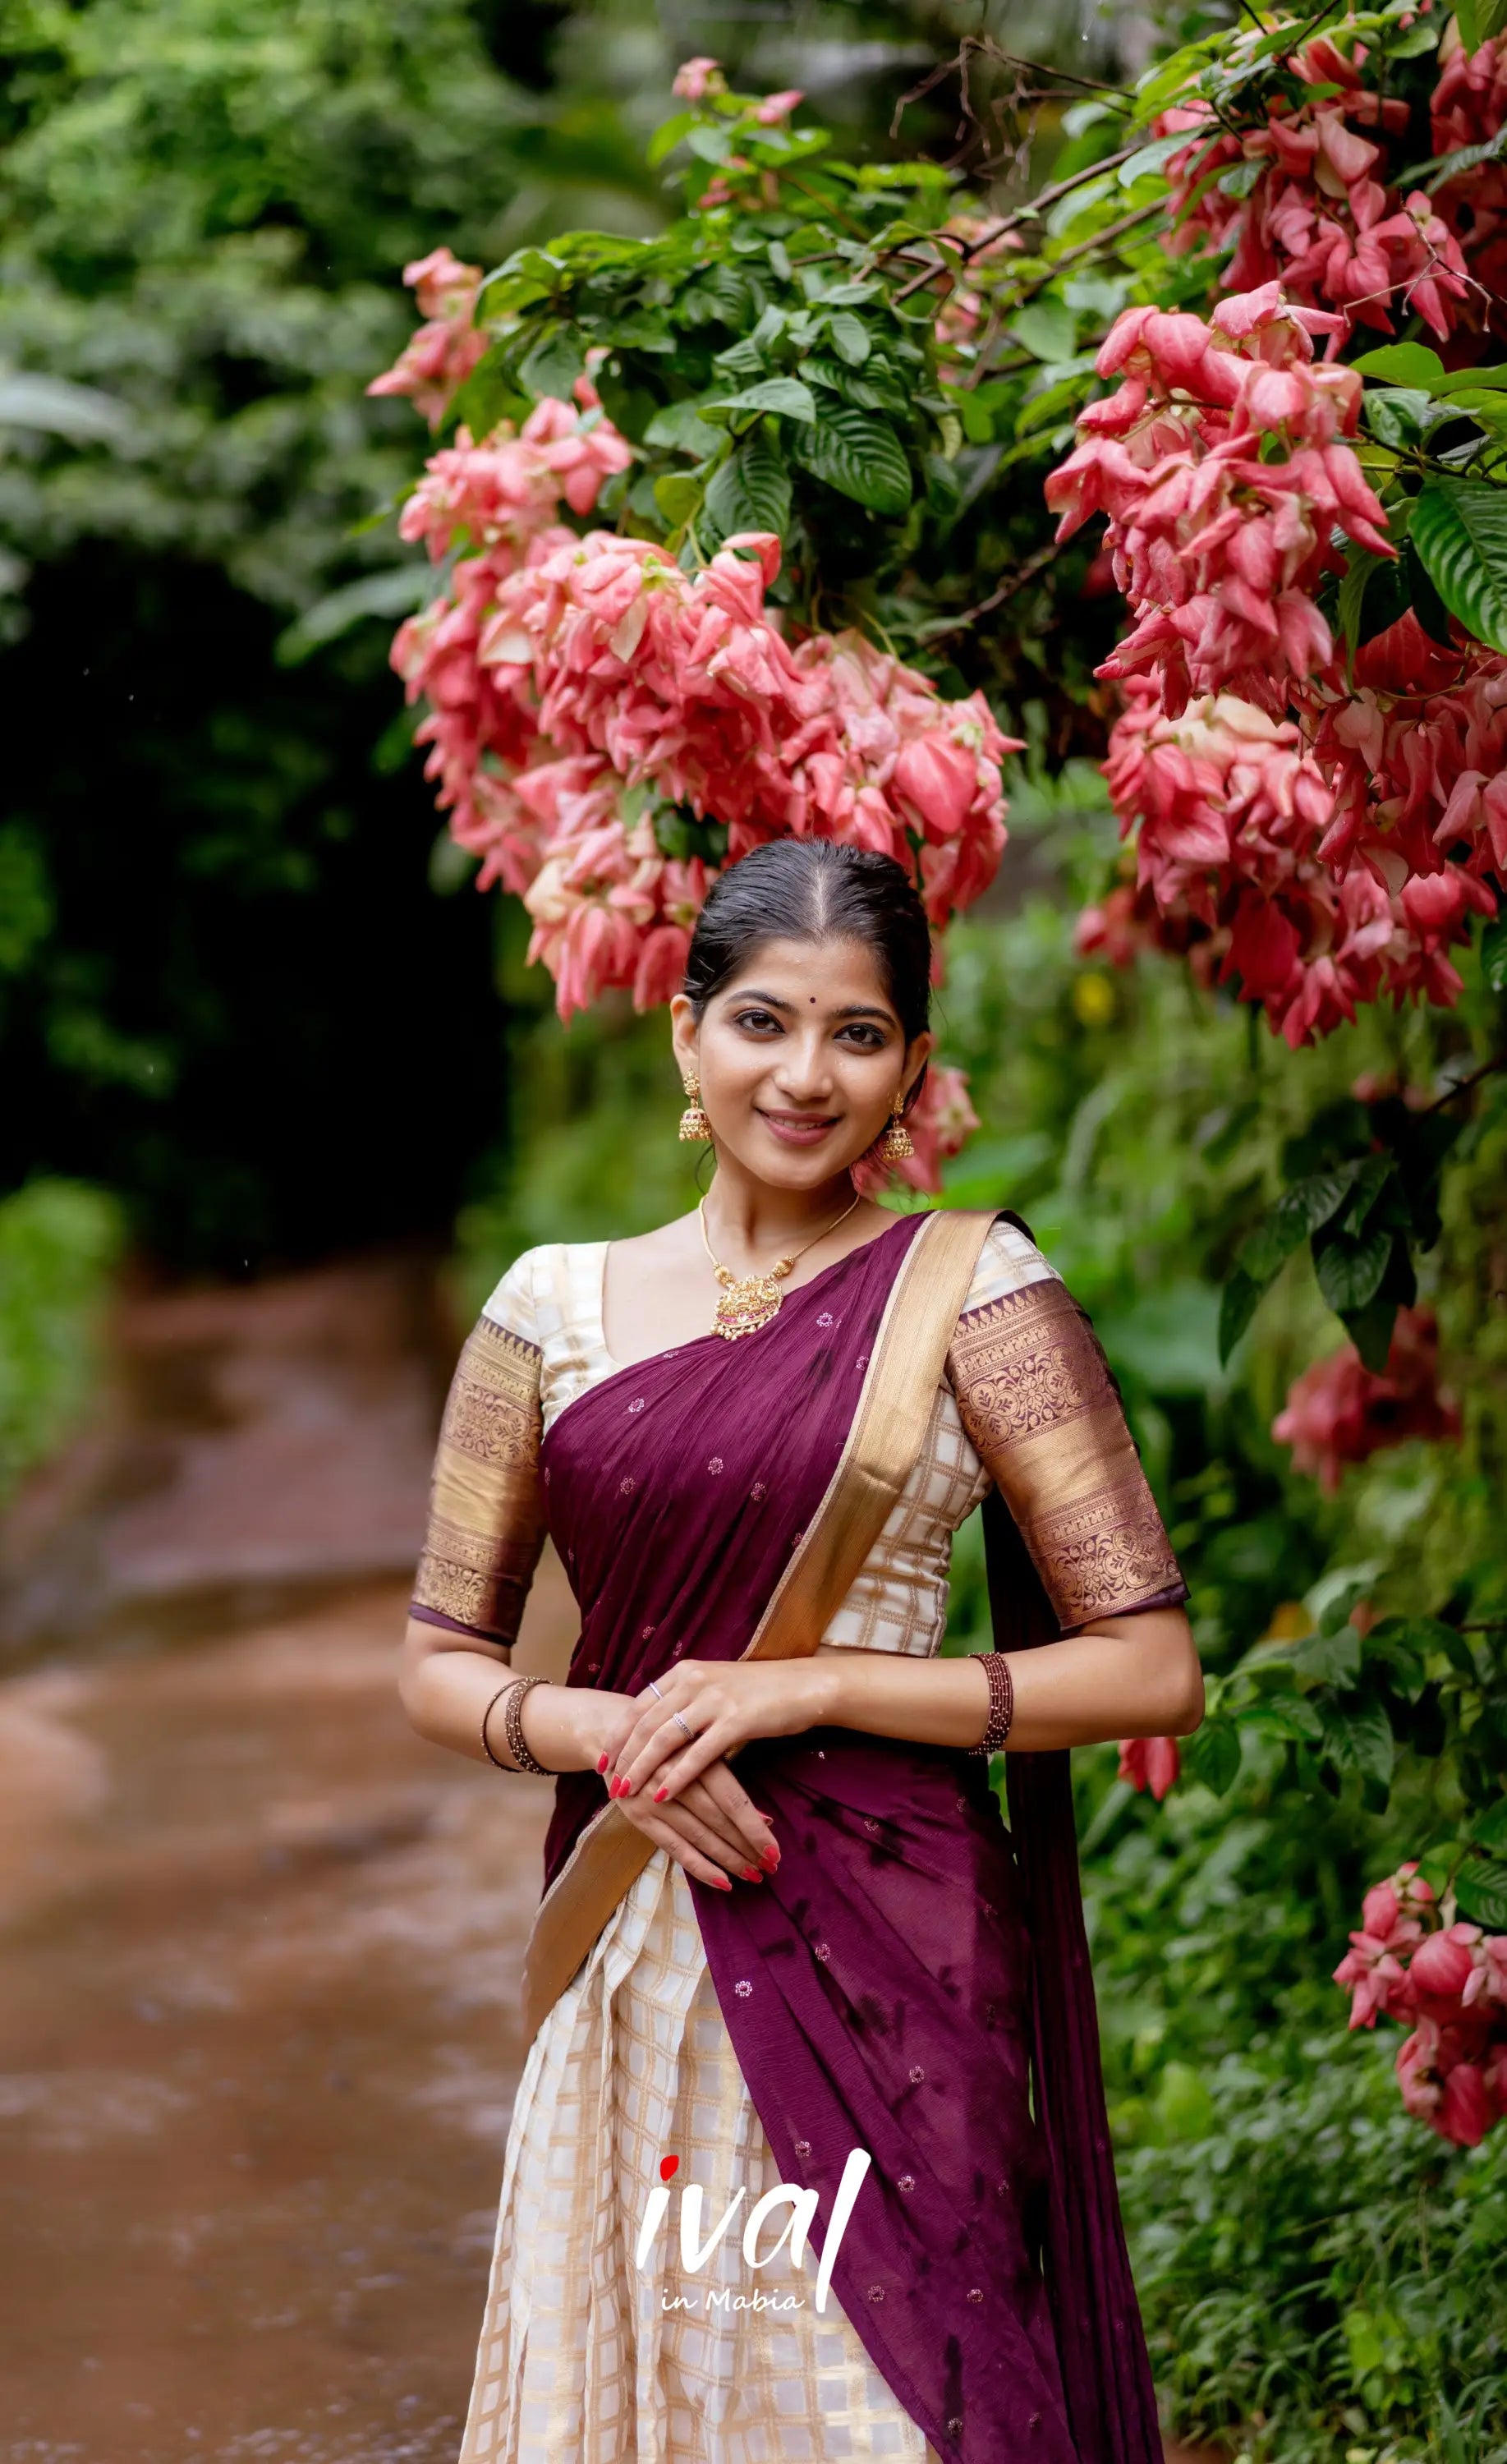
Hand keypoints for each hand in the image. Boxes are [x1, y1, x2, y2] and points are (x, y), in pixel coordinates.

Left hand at [603, 1657, 835, 1807]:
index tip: (602, 1758)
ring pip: (664, 1739)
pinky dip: (676, 1777)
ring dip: (640, 1769)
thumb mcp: (714, 1685)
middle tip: (606, 1782)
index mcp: (684, 1672)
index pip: (639, 1705)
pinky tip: (662, 1795)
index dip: (618, 1734)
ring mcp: (713, 1700)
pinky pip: (697, 1755)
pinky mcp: (735, 1721)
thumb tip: (656, 1727)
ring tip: (625, 1792)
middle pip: (645, 1724)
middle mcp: (693, 1681)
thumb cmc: (759, 1691)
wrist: (803, 1686)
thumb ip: (685, 1700)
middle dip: (622, 1756)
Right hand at [611, 1756, 779, 1890]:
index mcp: (695, 1756)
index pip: (732, 1800)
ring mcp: (653, 1799)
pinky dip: (700, 1867)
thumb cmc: (670, 1743)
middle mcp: (673, 1778)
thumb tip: (765, 1819)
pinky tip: (723, 1882)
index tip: (775, 1850)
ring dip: (729, 1860)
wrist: (615, 1735)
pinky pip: (675, 1848)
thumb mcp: (699, 1749)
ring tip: (753, 1875)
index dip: (754, 1828)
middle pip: (718, 1821)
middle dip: (747, 1847)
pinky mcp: (638, 1817)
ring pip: (699, 1837)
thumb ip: (727, 1781)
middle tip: (770, 1866)